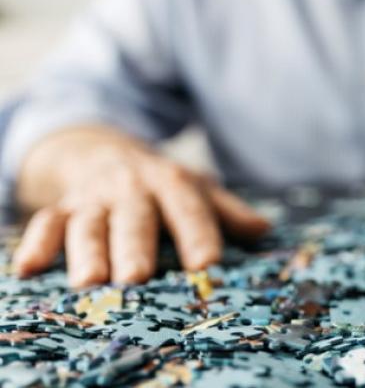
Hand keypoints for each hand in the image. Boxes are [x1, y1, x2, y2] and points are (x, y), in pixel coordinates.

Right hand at [12, 127, 269, 287]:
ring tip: (89, 282)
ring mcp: (95, 199)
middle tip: (137, 276)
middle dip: (136, 246)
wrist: (105, 151)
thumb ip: (228, 212)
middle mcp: (133, 189)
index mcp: (173, 183)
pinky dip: (36, 244)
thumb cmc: (162, 185)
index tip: (207, 266)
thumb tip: (264, 230)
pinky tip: (29, 269)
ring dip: (87, 251)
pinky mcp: (62, 208)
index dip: (199, 236)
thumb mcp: (197, 189)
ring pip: (90, 224)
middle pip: (135, 219)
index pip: (189, 210)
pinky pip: (46, 223)